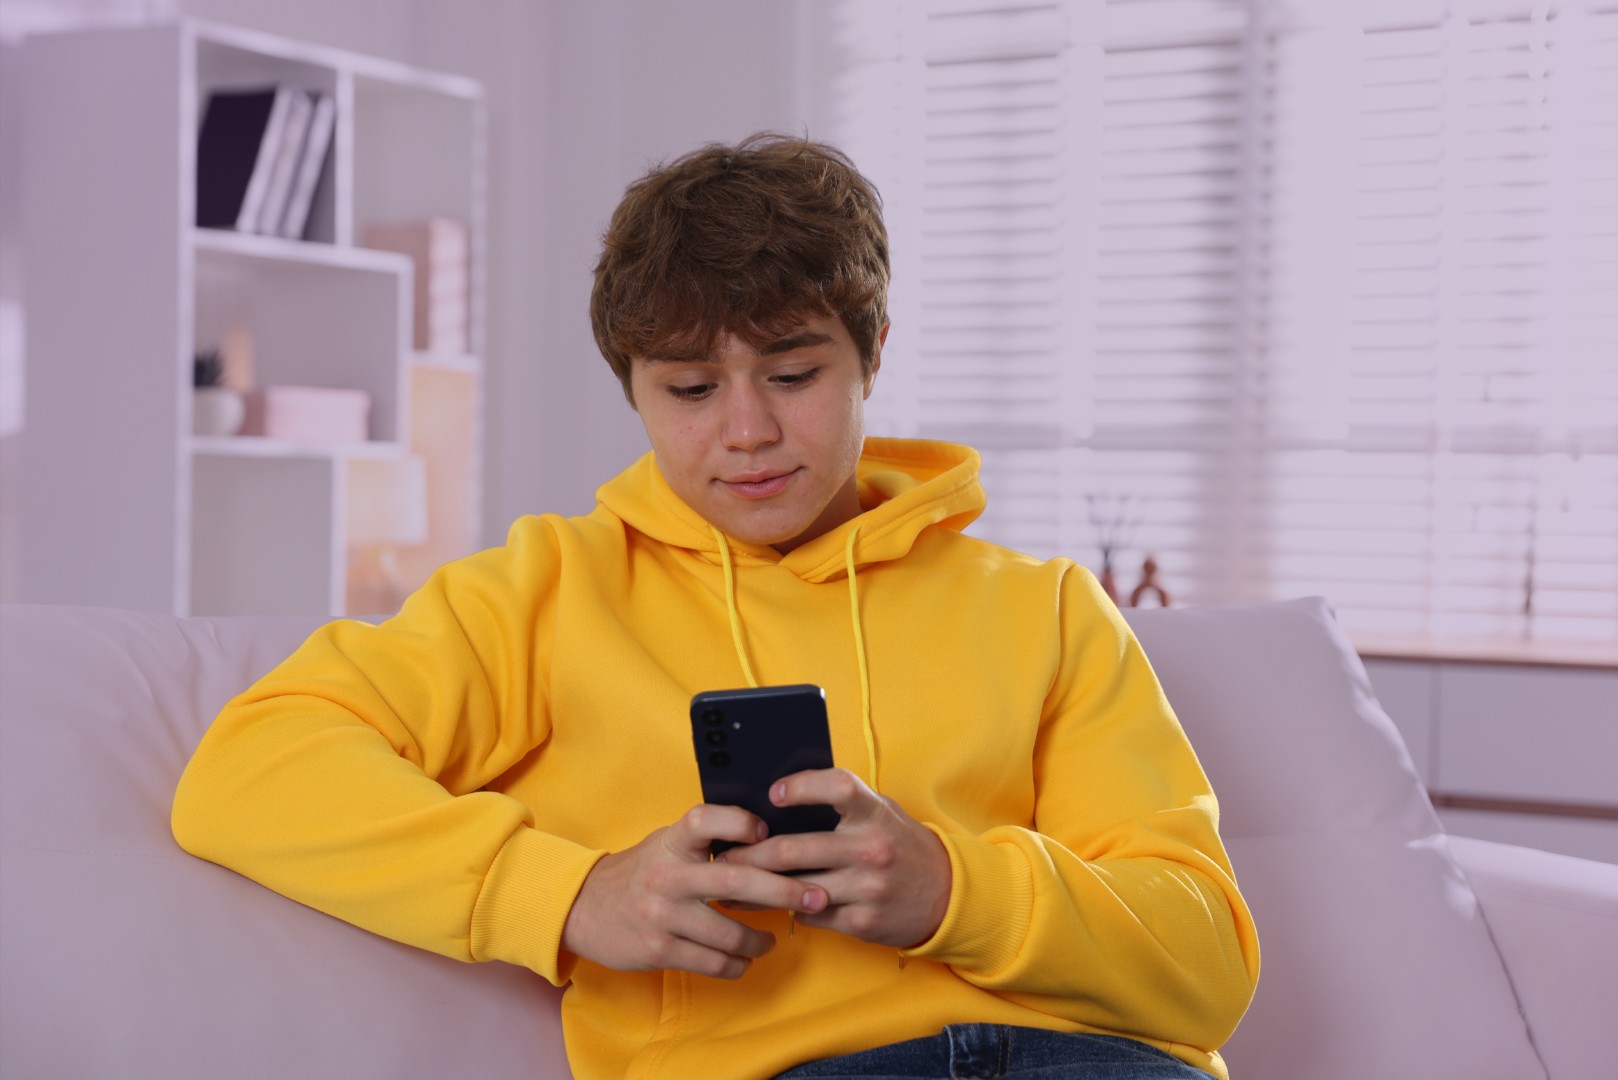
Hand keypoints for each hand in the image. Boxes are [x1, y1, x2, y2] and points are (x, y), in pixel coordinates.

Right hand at [559, 804, 827, 979]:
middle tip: (817, 895)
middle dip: (785, 890)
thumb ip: (705, 840)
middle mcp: (668, 875)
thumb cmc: (640, 871)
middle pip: (736, 880)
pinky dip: (737, 965)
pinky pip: (712, 962)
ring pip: (730, 933)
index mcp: (671, 841)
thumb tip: (767, 837)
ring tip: (773, 939)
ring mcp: (663, 915)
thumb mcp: (666, 843)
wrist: (583, 908)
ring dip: (761, 940)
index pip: (706, 819)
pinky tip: (745, 960)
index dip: (739, 822)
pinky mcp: (659, 949)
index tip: (767, 833)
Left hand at [718, 769, 951, 947]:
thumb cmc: (900, 844)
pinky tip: (770, 904)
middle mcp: (871, 848)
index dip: (803, 787)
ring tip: (730, 887)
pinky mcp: (862, 921)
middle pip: (795, 849)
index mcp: (874, 813)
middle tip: (722, 859)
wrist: (945, 894)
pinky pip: (811, 914)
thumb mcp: (880, 813)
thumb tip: (777, 801)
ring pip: (795, 889)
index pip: (837, 787)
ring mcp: (867, 888)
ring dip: (757, 890)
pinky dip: (789, 908)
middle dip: (749, 856)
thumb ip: (842, 805)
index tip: (773, 794)